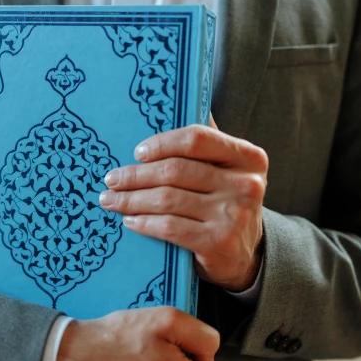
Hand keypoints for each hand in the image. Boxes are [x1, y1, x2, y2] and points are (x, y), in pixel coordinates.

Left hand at [100, 116, 267, 291]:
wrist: (244, 256)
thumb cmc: (226, 204)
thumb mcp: (229, 171)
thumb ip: (207, 144)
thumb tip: (173, 104)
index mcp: (248, 157)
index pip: (197, 138)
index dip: (162, 143)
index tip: (137, 153)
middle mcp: (245, 184)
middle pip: (176, 170)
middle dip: (136, 175)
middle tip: (112, 179)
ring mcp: (233, 215)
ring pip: (167, 199)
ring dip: (131, 199)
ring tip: (111, 200)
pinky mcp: (217, 242)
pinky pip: (169, 227)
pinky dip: (144, 223)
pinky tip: (130, 221)